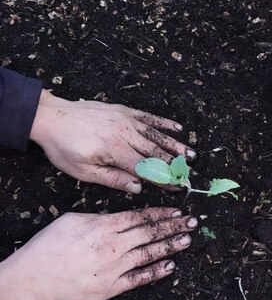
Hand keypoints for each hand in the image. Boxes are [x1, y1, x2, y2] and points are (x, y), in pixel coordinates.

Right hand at [0, 207, 196, 299]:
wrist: (34, 278)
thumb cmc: (48, 247)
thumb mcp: (72, 220)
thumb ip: (100, 217)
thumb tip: (119, 217)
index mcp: (104, 226)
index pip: (140, 217)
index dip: (161, 213)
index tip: (177, 210)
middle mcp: (113, 246)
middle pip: (150, 233)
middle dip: (173, 226)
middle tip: (192, 221)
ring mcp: (114, 268)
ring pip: (149, 253)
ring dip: (170, 246)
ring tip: (187, 239)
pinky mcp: (111, 287)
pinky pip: (139, 278)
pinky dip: (156, 271)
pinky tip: (170, 266)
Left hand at [29, 90, 195, 192]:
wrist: (50, 117)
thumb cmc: (63, 148)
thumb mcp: (82, 171)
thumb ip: (112, 179)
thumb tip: (138, 187)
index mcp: (114, 151)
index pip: (146, 169)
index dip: (164, 179)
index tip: (178, 187)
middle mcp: (124, 133)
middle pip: (156, 152)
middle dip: (176, 164)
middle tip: (191, 174)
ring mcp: (126, 120)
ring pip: (157, 134)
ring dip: (176, 145)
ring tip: (192, 154)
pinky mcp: (124, 111)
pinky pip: (149, 117)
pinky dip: (164, 123)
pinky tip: (178, 128)